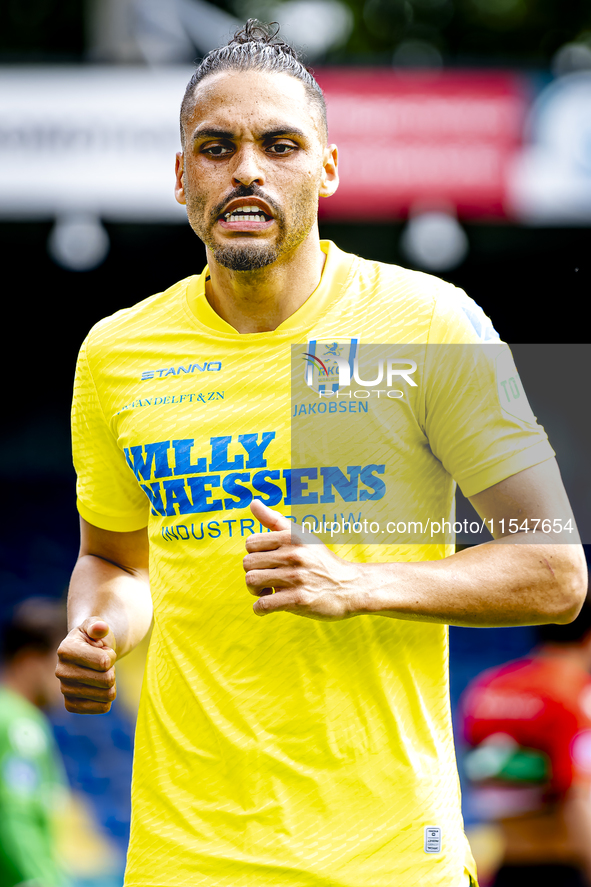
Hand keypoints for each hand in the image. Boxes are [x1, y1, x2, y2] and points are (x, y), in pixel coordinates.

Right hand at [55, 618, 116, 713]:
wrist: (88, 653)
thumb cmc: (94, 637)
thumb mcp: (96, 625)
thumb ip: (98, 625)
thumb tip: (100, 628)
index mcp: (65, 649)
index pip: (104, 662)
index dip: (111, 655)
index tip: (104, 650)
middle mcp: (60, 671)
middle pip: (107, 680)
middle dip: (112, 670)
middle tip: (103, 664)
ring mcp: (64, 690)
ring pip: (107, 695)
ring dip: (110, 684)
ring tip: (100, 674)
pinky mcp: (71, 705)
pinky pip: (102, 708)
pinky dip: (106, 698)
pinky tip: (98, 687)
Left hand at [243, 500, 363, 618]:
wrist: (350, 587)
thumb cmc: (321, 561)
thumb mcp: (301, 536)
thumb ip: (275, 520)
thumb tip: (253, 502)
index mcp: (291, 538)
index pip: (251, 542)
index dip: (254, 554)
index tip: (266, 563)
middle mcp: (293, 555)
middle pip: (247, 563)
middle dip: (252, 573)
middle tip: (266, 580)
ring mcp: (296, 578)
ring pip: (251, 582)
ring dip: (254, 591)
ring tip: (266, 592)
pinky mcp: (298, 600)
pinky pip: (263, 604)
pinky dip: (259, 608)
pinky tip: (267, 606)